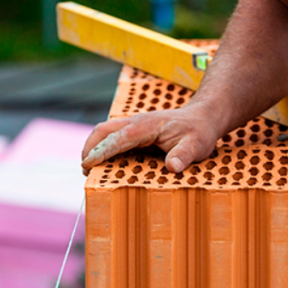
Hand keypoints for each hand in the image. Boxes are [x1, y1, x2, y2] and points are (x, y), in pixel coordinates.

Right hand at [81, 104, 222, 174]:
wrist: (203, 118)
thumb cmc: (199, 132)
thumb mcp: (196, 145)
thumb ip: (184, 155)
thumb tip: (173, 167)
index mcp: (146, 126)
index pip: (118, 138)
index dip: (101, 151)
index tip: (88, 164)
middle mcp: (136, 123)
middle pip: (103, 130)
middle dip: (89, 148)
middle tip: (85, 169)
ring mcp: (134, 126)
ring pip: (105, 132)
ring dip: (93, 147)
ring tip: (88, 168)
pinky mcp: (136, 132)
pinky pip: (113, 138)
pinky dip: (103, 148)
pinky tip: (103, 164)